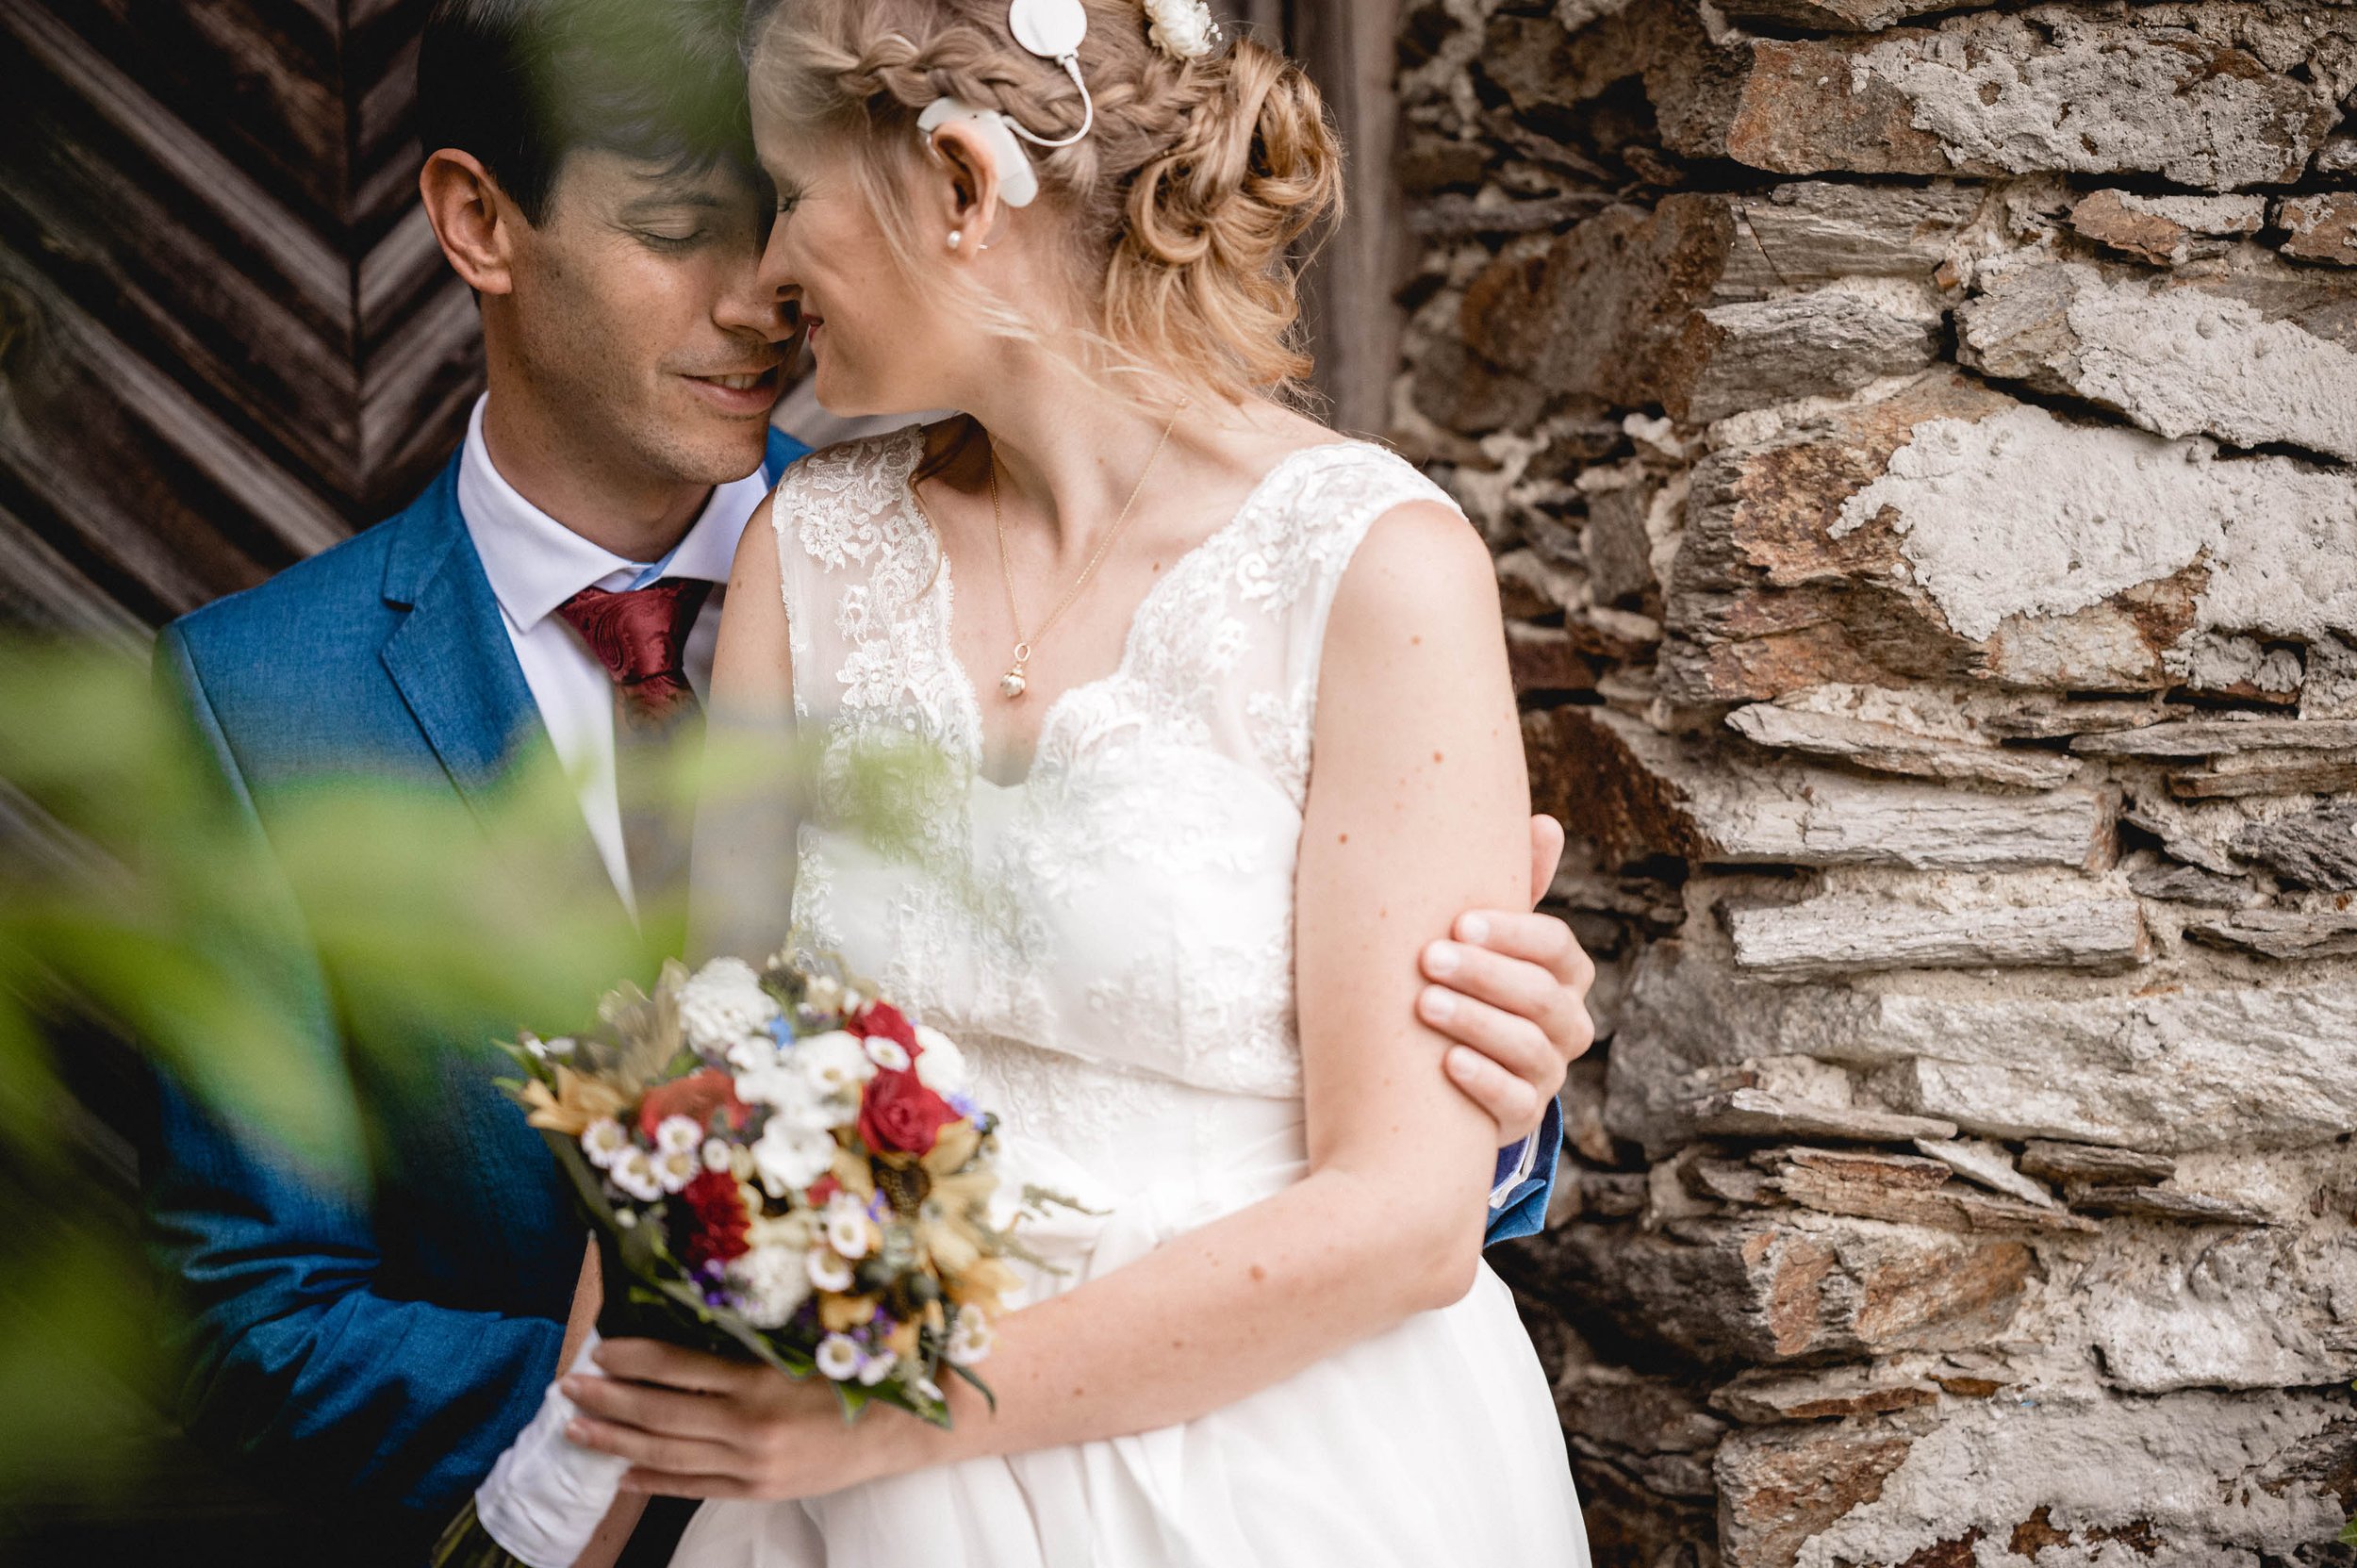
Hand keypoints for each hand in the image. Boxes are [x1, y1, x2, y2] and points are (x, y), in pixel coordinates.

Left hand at [561, 1338, 901, 1501]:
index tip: (601, 1347)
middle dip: (608, 1398)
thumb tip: (687, 1325)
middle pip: (661, 1413)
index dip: (634, 1358)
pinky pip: (691, 1486)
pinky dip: (650, 1481)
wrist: (902, 1429)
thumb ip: (750, 1343)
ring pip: (666, 1453)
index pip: (680, 1367)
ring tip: (576, 1428)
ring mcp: (751, 1464)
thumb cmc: (856, 1374)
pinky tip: (618, 1473)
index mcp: (763, 1379)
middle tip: (568, 1386)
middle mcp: (751, 1425)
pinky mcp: (757, 1490)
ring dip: (615, 1440)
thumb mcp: (805, 1345)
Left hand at [1417, 813, 1595, 1141]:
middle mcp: (1567, 1024)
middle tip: (1428, 958)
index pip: (1557, 948)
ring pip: (1531, 1049)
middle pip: (1543, 997)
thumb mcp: (1487, 937)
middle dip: (1486, 975)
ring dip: (1477, 1023)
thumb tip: (1546, 822)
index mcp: (1564, 974)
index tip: (1460, 921)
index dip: (1514, 935)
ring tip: (1424, 1005)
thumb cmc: (1469, 982)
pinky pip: (1516, 1103)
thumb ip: (1516, 885)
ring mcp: (1548, 1073)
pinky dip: (1483, 1081)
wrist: (1444, 1070)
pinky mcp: (1522, 1116)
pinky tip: (1446, 1064)